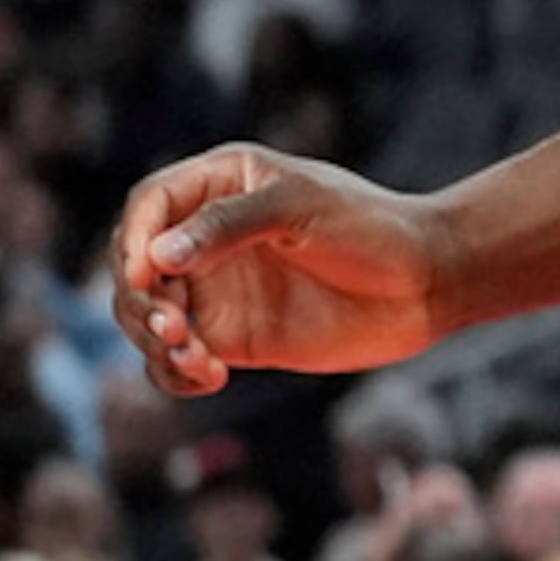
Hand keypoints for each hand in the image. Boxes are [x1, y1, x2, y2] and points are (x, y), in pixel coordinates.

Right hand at [109, 143, 451, 395]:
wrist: (426, 283)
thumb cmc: (372, 228)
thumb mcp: (302, 209)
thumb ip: (230, 225)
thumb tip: (157, 256)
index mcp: (223, 183)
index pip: (149, 205)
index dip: (133, 240)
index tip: (144, 276)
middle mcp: (209, 236)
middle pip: (134, 266)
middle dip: (139, 301)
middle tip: (173, 327)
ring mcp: (217, 288)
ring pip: (148, 317)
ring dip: (153, 341)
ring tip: (197, 356)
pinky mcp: (231, 337)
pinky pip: (177, 359)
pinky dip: (175, 372)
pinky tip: (210, 377)